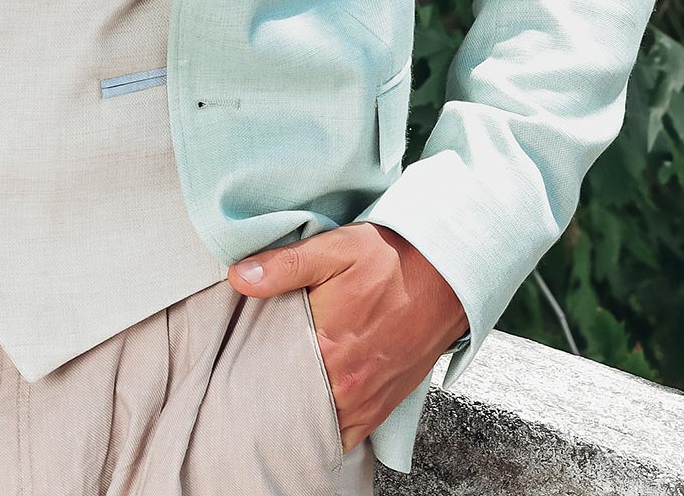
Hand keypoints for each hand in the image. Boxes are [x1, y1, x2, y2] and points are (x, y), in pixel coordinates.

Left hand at [229, 222, 468, 453]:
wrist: (447, 274)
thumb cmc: (390, 259)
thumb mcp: (335, 248)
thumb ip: (284, 265)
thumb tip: (239, 278)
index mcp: (327, 346)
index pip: (268, 376)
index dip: (248, 370)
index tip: (236, 363)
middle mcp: (348, 384)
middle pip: (290, 407)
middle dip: (268, 398)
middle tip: (249, 383)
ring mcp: (367, 400)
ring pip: (316, 427)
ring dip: (297, 417)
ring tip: (276, 401)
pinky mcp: (383, 406)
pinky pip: (346, 436)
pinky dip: (325, 430)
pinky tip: (310, 415)